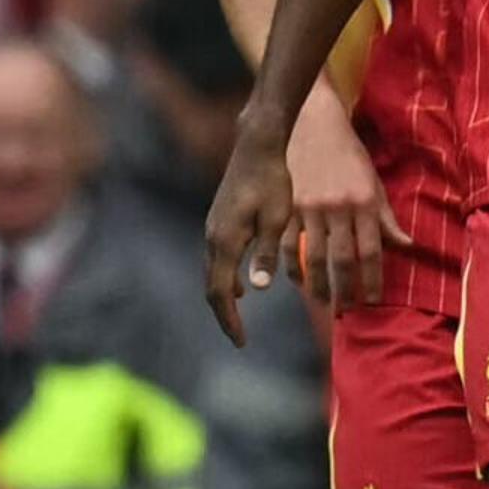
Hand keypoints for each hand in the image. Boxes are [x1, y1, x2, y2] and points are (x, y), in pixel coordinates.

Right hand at [203, 121, 298, 345]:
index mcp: (226, 241)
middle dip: (223, 314)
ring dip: (223, 295)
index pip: (219, 293)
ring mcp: (212, 228)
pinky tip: (241, 281)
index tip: (241, 341)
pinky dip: (226, 276)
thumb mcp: (278, 219)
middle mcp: (212, 238)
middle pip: (211, 287)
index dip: (229, 319)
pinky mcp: (218, 221)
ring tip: (238, 315)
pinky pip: (218, 258)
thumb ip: (266, 253)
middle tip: (239, 336)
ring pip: (212, 272)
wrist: (258, 148)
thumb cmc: (274, 182)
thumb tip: (253, 289)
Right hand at [285, 85, 403, 308]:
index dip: (372, 279)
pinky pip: (287, 243)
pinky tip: (297, 281)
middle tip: (347, 310)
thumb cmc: (349, 156)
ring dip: (317, 284)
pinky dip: (290, 265)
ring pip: (312, 256)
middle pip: (341, 259)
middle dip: (344, 289)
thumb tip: (408, 246)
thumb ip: (387, 218)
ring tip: (323, 303)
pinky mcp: (287, 207)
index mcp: (363, 203)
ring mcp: (309, 209)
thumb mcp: (373, 183)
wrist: (312, 127)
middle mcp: (337, 208)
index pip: (371, 251)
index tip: (372, 300)